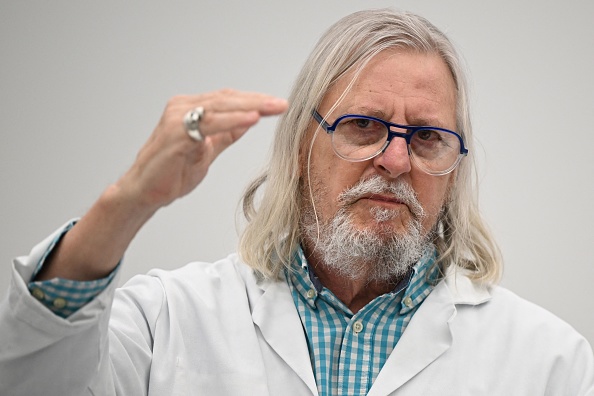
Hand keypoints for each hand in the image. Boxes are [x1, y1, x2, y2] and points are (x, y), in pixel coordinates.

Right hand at [34, 89, 286, 280]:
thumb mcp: (207, 150)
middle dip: (258, 101)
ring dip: (250, 106)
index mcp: (189, 108)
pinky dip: (232, 120)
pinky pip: (209, 124)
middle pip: (227, 98)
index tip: (277, 105)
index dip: (254, 100)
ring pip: (220, 106)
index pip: (228, 99)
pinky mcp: (175, 133)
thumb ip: (225, 135)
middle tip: (282, 104)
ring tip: (273, 108)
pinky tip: (252, 119)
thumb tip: (248, 121)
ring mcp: (177, 117)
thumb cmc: (171, 172)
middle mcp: (182, 107)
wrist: (144, 193)